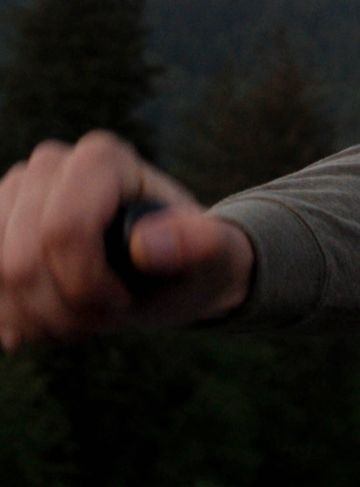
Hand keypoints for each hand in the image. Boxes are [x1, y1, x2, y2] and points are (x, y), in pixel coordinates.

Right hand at [0, 132, 253, 348]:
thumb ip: (198, 245)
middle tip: (100, 320)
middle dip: (61, 310)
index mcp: (103, 159)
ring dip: (34, 318)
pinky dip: (8, 316)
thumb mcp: (212, 257)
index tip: (121, 302)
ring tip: (76, 322)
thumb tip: (148, 246)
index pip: (63, 232)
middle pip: (21, 261)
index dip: (85, 285)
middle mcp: (49, 165)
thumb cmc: (190, 261)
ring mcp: (12, 194)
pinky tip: (38, 328)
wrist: (164, 275)